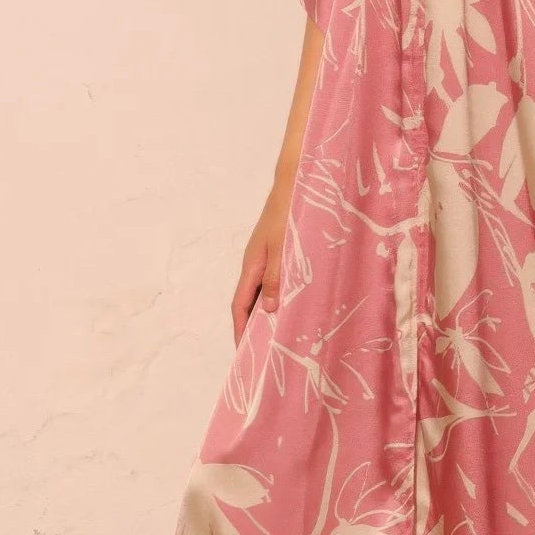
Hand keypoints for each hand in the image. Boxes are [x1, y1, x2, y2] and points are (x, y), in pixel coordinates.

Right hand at [231, 180, 291, 345]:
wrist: (294, 184)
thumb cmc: (287, 214)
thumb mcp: (282, 249)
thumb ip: (275, 278)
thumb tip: (269, 310)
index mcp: (251, 266)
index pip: (240, 305)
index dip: (240, 328)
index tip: (243, 351)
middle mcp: (256, 264)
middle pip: (250, 302)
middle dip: (254, 326)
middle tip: (264, 350)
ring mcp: (266, 258)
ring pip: (264, 291)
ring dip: (269, 312)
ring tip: (281, 334)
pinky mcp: (278, 252)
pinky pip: (275, 280)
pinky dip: (280, 295)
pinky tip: (294, 303)